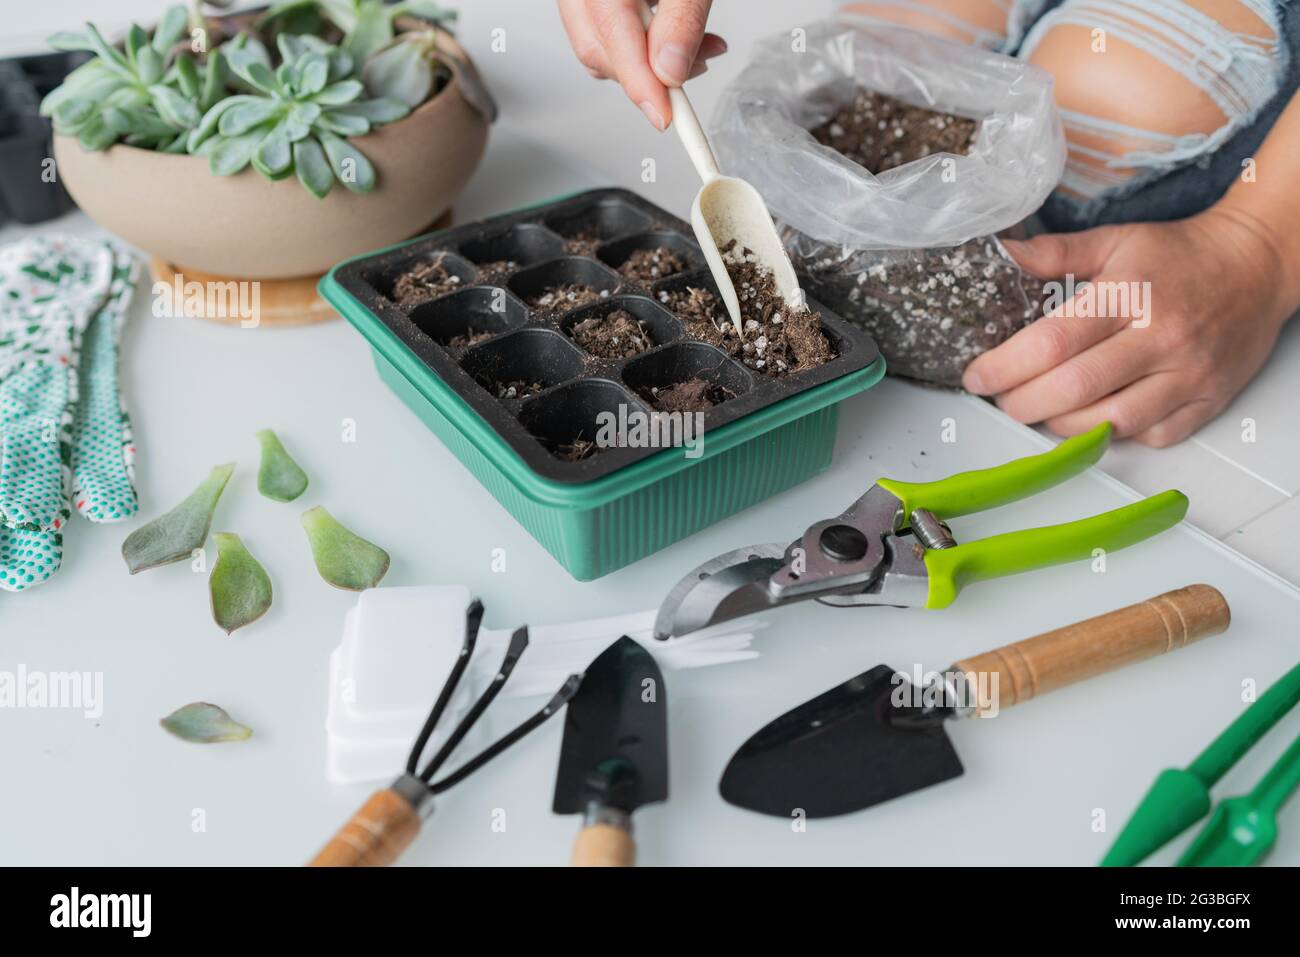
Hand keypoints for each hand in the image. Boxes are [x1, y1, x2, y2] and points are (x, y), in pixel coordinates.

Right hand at [557, 0, 725, 129]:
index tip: (665, 117)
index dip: (640, 83)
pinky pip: (603, 32)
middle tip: (697, 67)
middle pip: (598, 49)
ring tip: (698, 48)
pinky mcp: (590, 2)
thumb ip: (681, 18)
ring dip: (648, 64)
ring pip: (599, 46)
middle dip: (649, 75)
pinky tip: (672, 38)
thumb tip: (671, 71)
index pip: (611, 35)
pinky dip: (640, 46)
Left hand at [962, 208, 1296, 446]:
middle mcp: (1161, 338)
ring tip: (1039, 409)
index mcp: (1130, 295)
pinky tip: (1090, 417)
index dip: (1004, 367)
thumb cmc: (1180, 256)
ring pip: (1108, 422)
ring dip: (1059, 425)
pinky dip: (1110, 435)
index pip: (1052, 342)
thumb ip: (1054, 253)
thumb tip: (1001, 253)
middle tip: (1001, 398)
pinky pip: (1148, 437)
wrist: (1258, 265)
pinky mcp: (1207, 401)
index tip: (977, 377)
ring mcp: (1187, 375)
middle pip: (1074, 389)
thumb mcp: (1116, 241)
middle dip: (1022, 403)